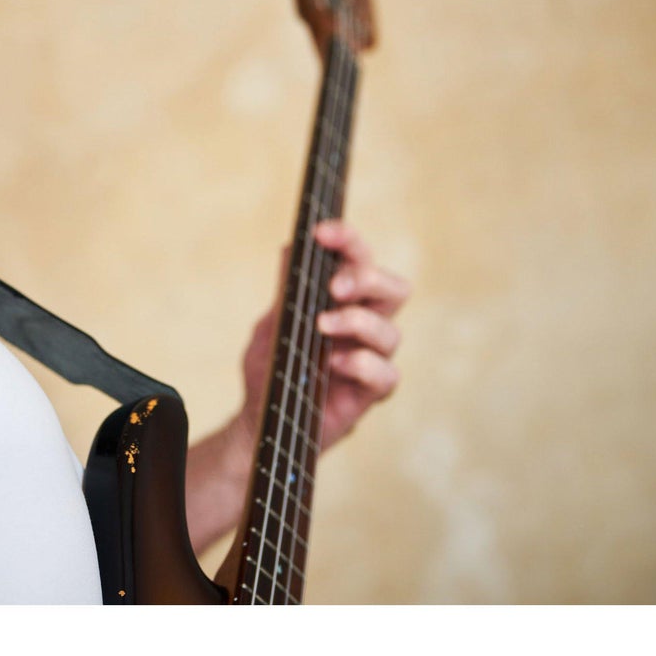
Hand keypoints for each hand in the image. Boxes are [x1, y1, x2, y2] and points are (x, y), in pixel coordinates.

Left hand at [184, 219, 409, 556]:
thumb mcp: (273, 325)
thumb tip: (290, 248)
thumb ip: (287, 291)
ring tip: (323, 326)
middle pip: (394, 289)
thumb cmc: (273, 371)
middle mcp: (364, 327)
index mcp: (343, 303)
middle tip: (334, 286)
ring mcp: (369, 360)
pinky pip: (387, 376)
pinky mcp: (368, 394)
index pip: (360, 260)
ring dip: (358, 322)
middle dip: (368, 278)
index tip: (321, 232)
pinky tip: (334, 363)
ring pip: (392, 332)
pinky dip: (362, 365)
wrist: (262, 422)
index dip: (348, 241)